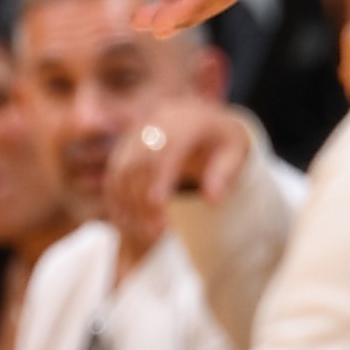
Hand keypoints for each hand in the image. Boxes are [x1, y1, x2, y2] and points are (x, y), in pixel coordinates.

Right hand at [104, 99, 252, 257]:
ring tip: (145, 232)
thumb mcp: (235, 151)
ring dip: (129, 201)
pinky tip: (127, 220)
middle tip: (155, 233)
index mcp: (187, 120)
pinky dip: (117, 196)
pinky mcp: (126, 143)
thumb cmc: (221, 139)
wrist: (201, 116)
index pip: (167, 148)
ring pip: (122, 168)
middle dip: (142, 197)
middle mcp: (157, 121)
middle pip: (139, 161)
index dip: (159, 176)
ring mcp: (138, 131)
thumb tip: (213, 200)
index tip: (158, 205)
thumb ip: (223, 174)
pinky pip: (115, 171)